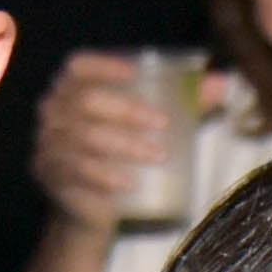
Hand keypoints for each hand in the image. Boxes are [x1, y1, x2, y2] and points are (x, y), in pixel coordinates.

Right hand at [29, 57, 173, 225]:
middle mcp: (54, 112)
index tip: (134, 73)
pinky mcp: (51, 175)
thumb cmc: (123, 153)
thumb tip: (222, 83)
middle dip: (127, 110)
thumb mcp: (152, 125)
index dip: (102, 65)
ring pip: (85, 138)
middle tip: (163, 124)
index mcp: (72, 89)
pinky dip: (104, 175)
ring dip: (124, 146)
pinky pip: (75, 171)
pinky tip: (128, 182)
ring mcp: (49, 144)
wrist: (94, 206)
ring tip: (158, 157)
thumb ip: (184, 101)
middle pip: (86, 102)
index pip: (78, 67)